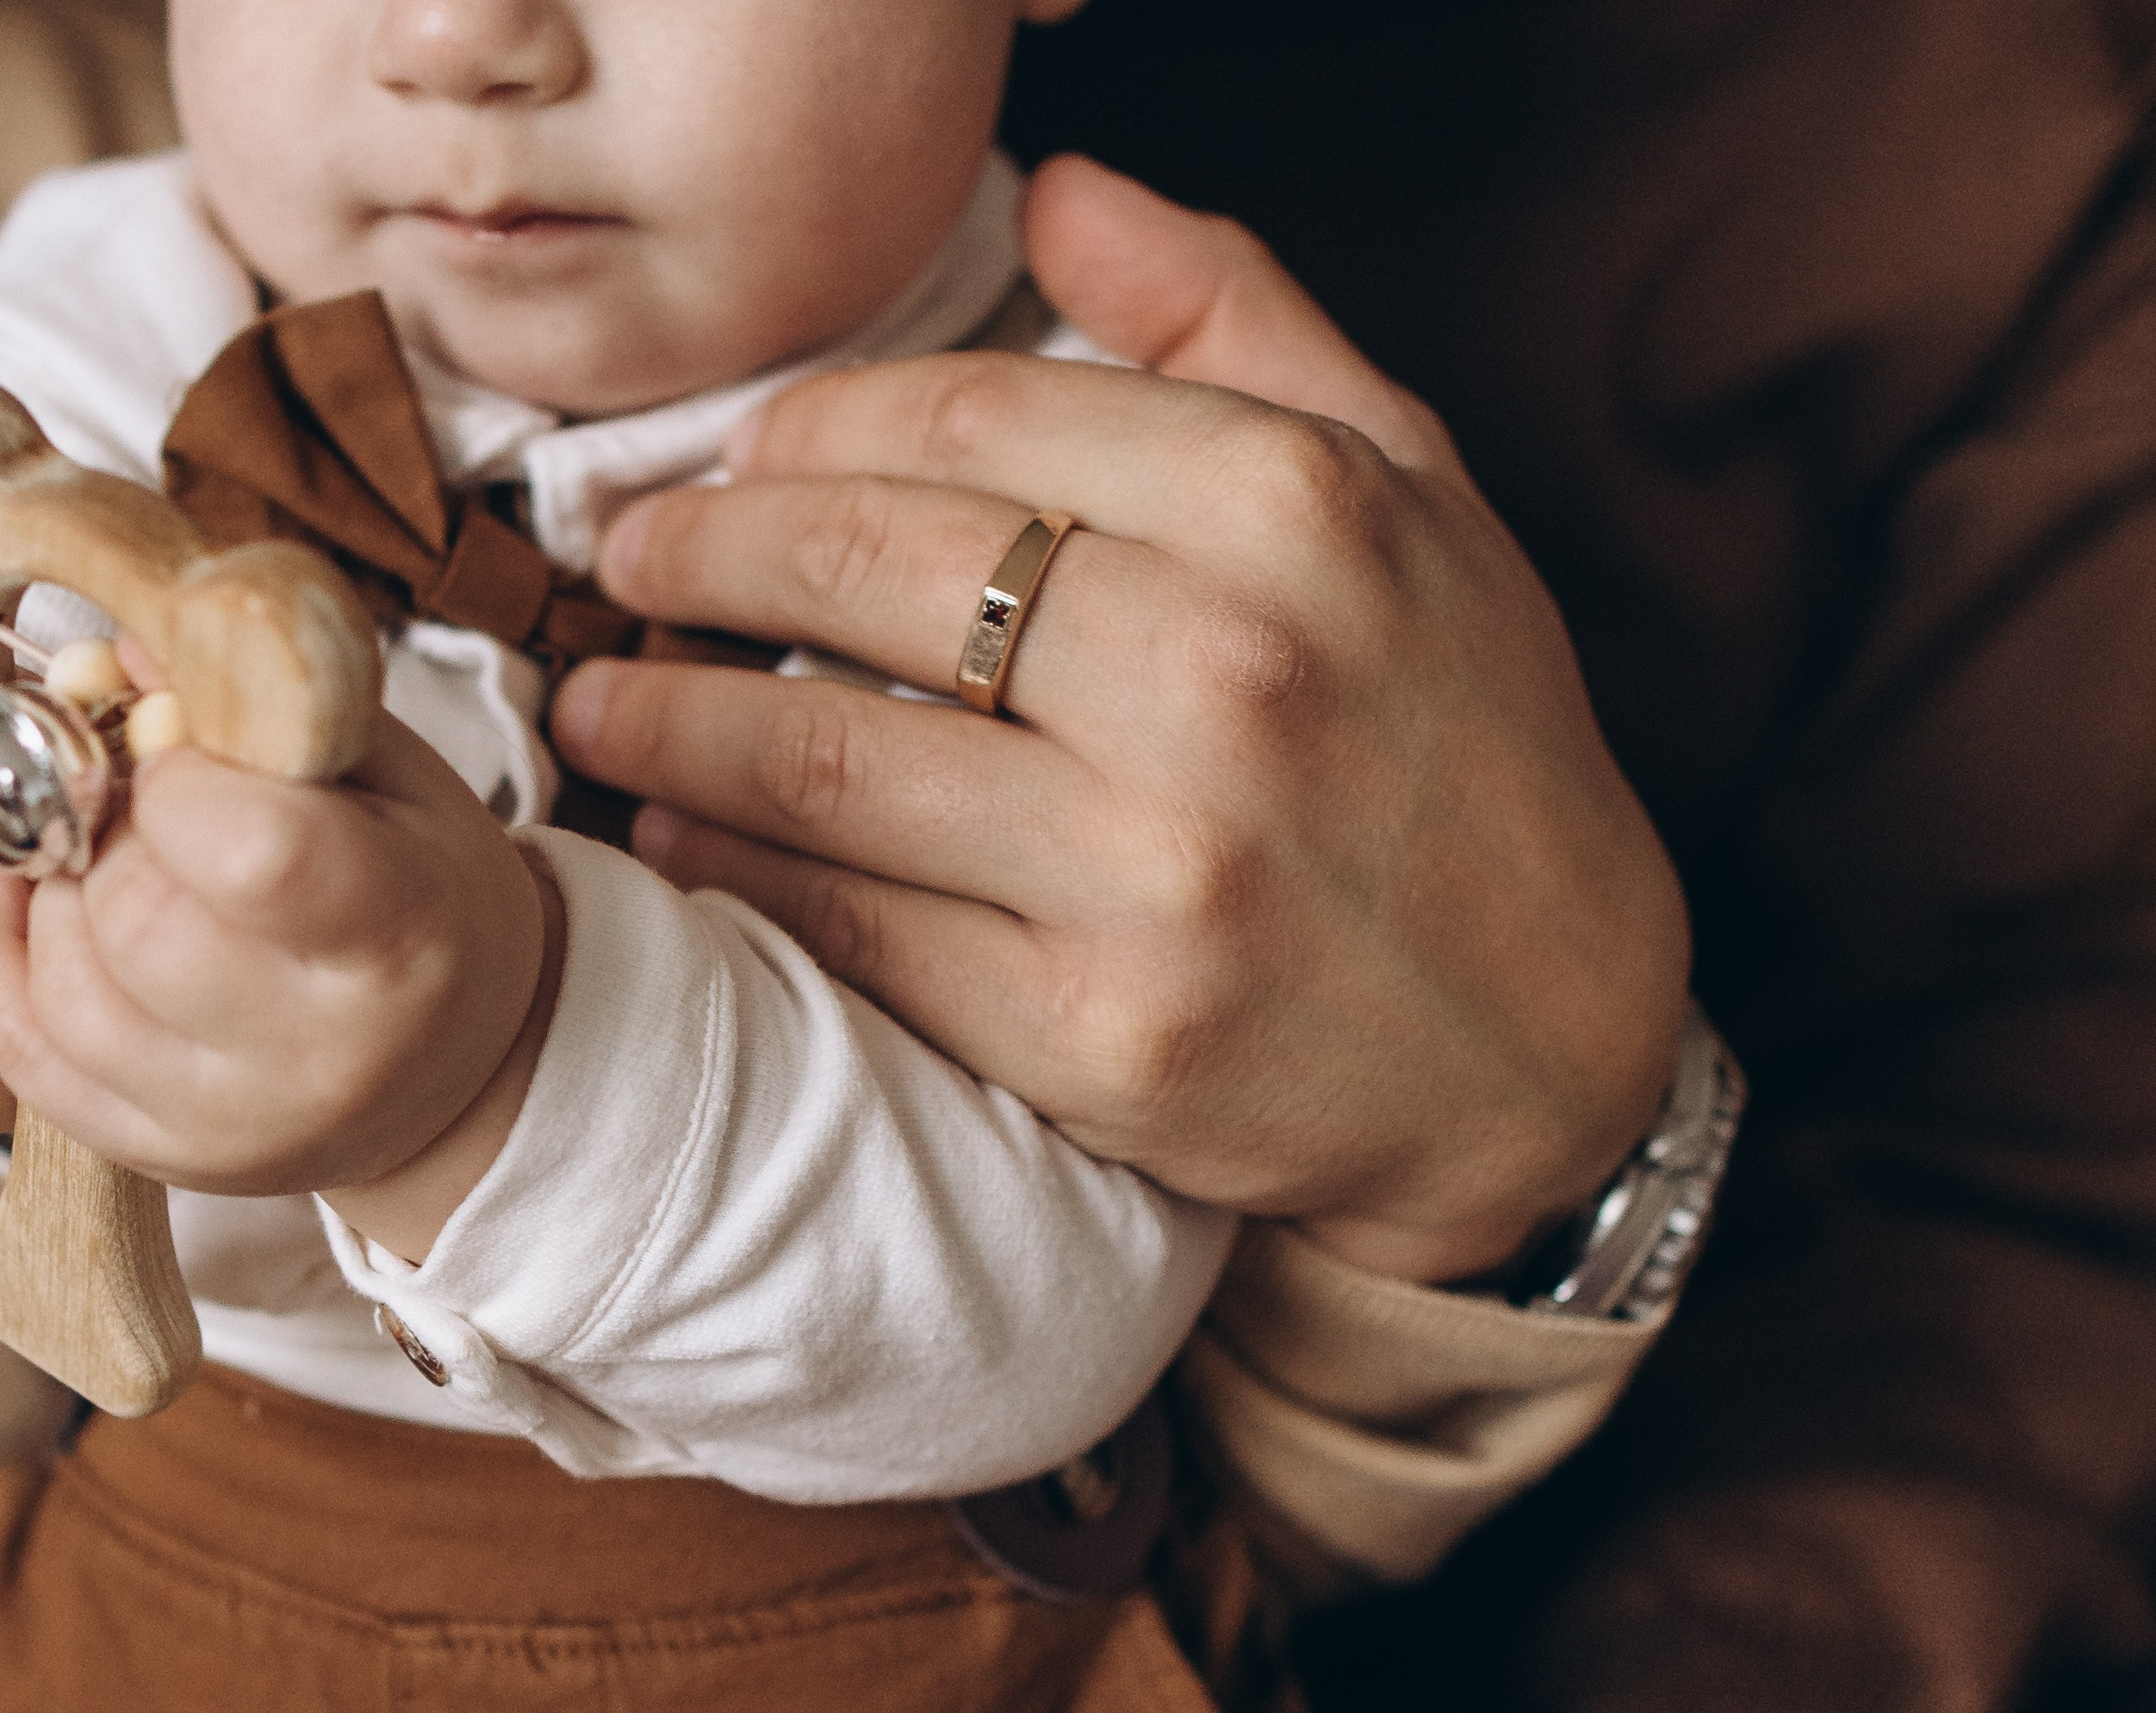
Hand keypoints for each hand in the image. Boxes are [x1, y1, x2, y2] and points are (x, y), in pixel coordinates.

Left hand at [0, 713, 556, 1256]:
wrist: (454, 1066)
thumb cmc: (418, 901)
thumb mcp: (385, 778)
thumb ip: (254, 706)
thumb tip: (96, 659)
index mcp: (401, 935)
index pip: (247, 848)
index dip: (180, 772)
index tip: (194, 757)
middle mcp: (320, 1054)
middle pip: (136, 917)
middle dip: (114, 836)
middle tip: (153, 816)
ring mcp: (237, 1123)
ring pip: (63, 985)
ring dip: (63, 899)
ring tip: (123, 870)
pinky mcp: (166, 1157)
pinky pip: (22, 1048)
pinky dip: (21, 959)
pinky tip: (68, 916)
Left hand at [551, 156, 1690, 1285]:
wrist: (1553, 1052)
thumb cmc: (1476, 759)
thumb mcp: (1417, 497)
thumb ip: (1241, 324)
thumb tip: (1058, 193)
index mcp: (1291, 513)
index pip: (966, 417)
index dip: (809, 428)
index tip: (739, 454)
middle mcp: (1222, 680)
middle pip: (865, 574)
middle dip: (700, 556)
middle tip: (627, 560)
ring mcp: (1156, 873)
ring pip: (828, 765)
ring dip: (671, 728)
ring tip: (600, 704)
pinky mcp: (1102, 1039)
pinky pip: (860, 936)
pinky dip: (741, 884)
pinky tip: (682, 847)